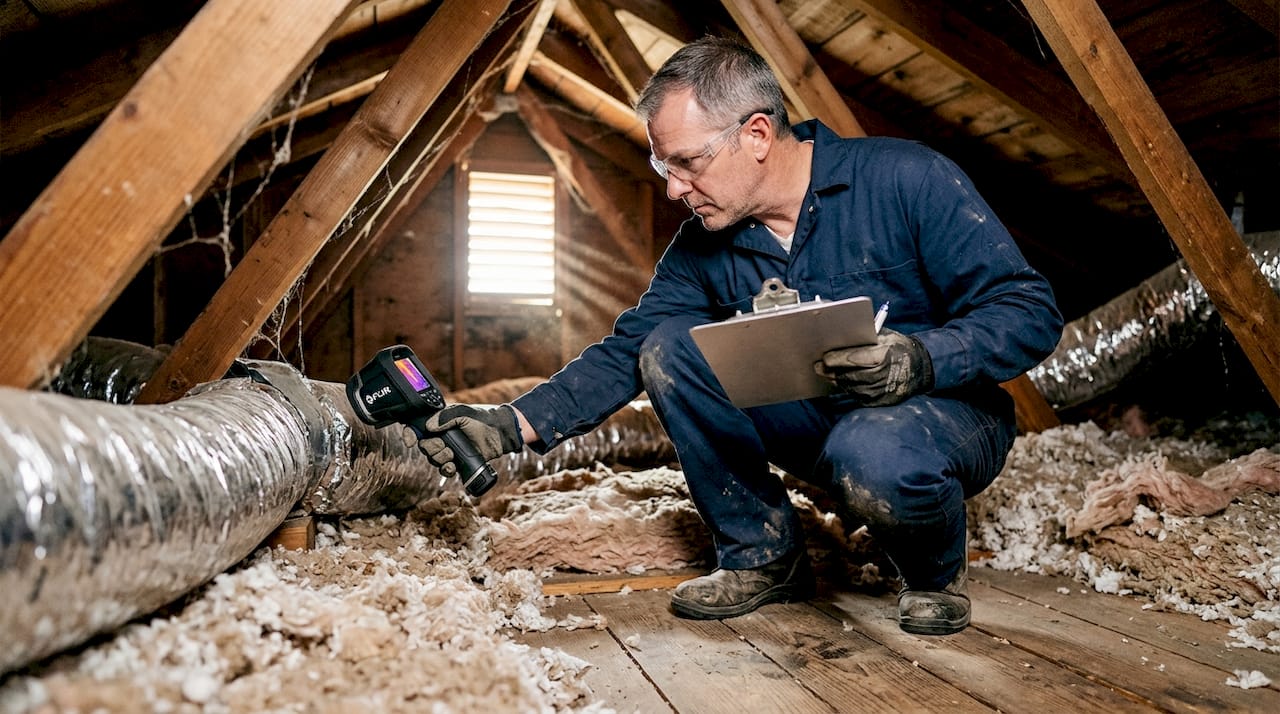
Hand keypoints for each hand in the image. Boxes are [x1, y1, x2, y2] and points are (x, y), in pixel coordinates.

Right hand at [415, 404, 522, 475]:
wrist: (501, 432)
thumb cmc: (483, 418)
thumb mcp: (464, 412)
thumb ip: (446, 416)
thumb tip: (429, 427)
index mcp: (440, 423)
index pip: (419, 429)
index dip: (410, 434)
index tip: (409, 440)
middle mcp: (443, 437)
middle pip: (425, 447)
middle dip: (432, 448)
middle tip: (445, 446)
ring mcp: (450, 450)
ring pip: (434, 459)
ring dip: (440, 459)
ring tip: (452, 455)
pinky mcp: (459, 462)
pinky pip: (445, 470)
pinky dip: (446, 470)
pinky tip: (452, 467)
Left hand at [815, 329, 933, 406]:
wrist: (919, 369)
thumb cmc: (898, 348)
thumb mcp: (886, 337)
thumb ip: (865, 338)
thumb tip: (840, 337)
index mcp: (885, 356)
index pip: (857, 358)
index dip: (839, 359)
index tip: (825, 358)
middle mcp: (884, 375)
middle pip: (851, 375)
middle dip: (832, 371)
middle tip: (818, 367)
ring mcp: (882, 391)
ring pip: (852, 387)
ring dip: (837, 380)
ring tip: (826, 374)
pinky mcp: (880, 401)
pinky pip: (858, 395)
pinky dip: (848, 388)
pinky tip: (840, 381)